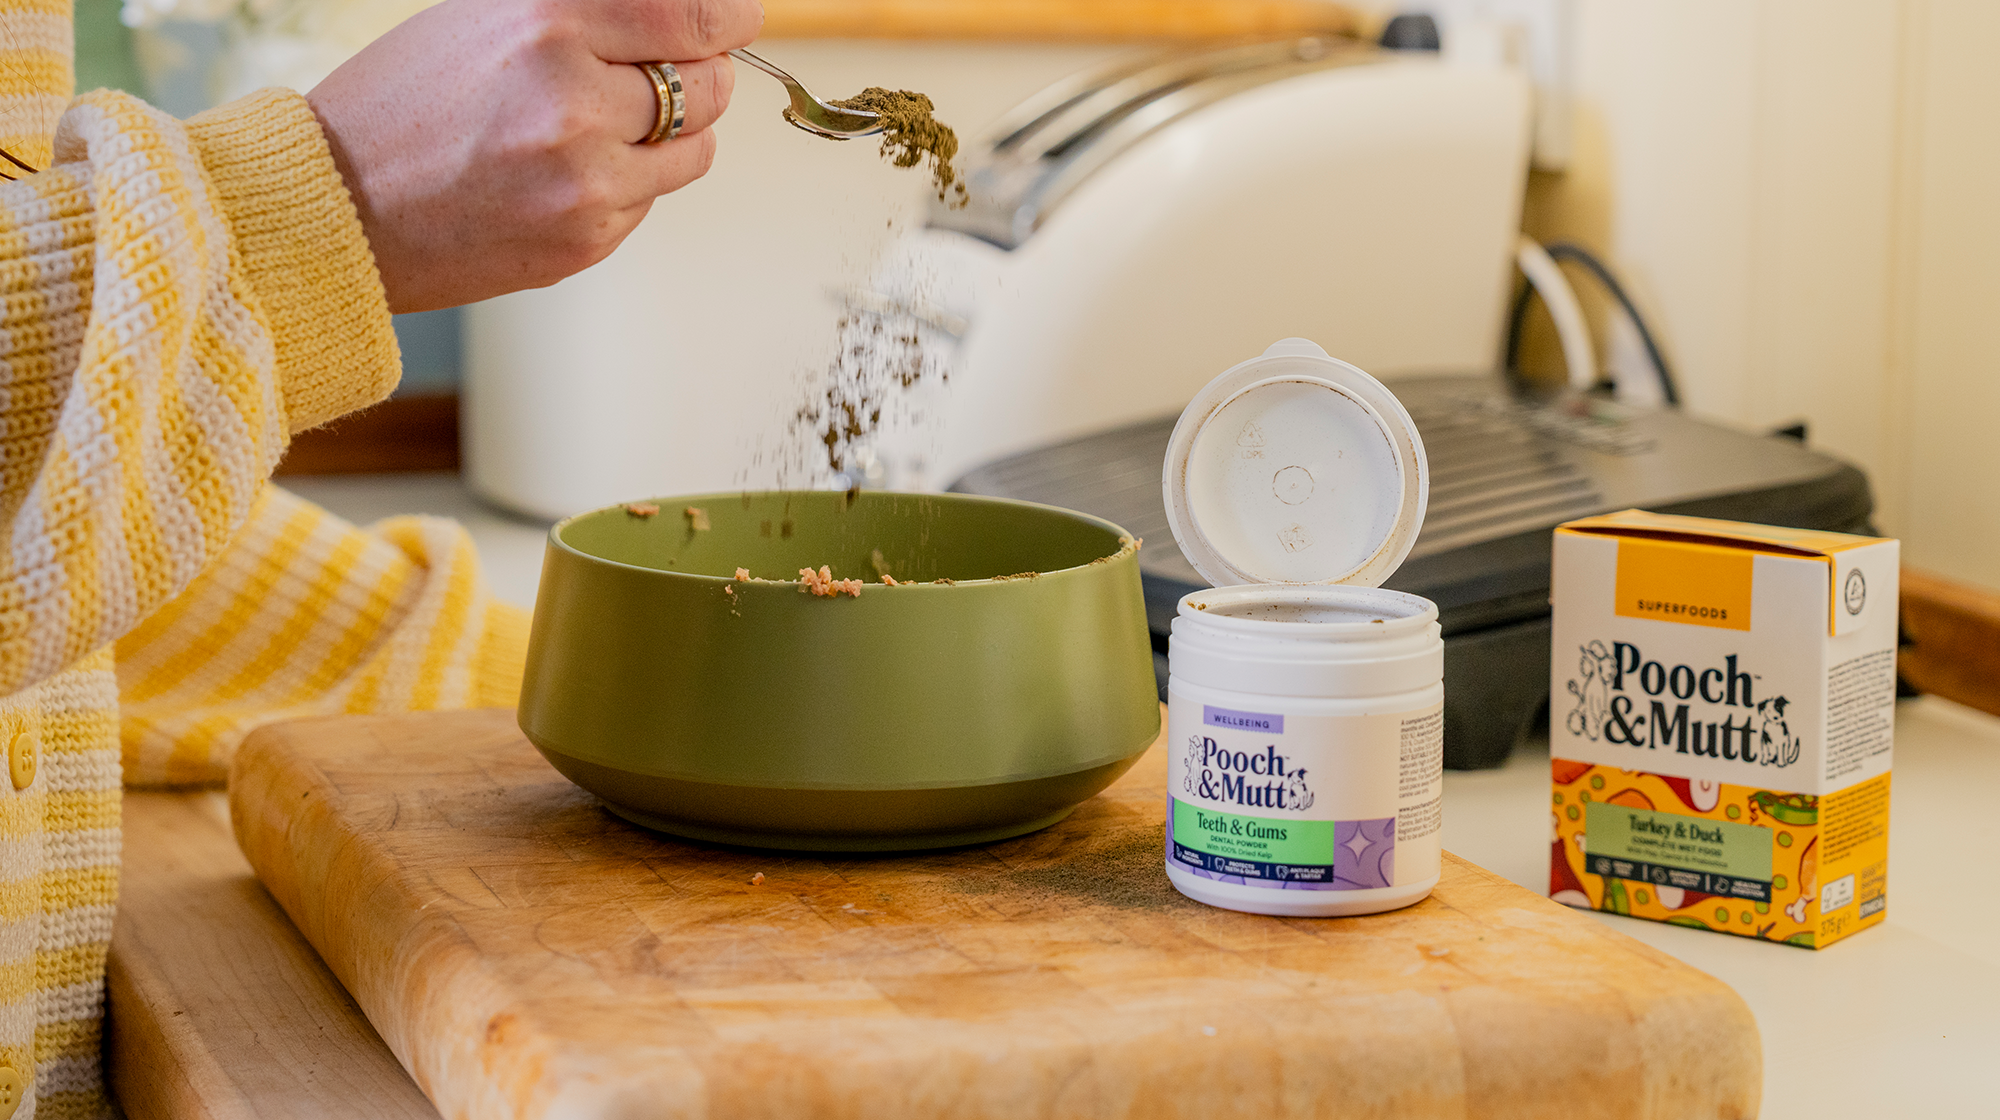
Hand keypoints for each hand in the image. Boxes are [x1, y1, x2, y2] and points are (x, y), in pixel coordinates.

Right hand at [306, 0, 761, 312]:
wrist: (334, 210)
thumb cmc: (404, 104)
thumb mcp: (486, 16)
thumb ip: (589, 11)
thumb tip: (689, 15)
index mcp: (547, 24)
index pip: (696, 17)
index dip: (729, 19)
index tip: (734, 21)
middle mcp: (573, 102)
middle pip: (711, 87)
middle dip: (695, 78)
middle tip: (646, 78)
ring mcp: (585, 181)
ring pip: (694, 151)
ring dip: (666, 137)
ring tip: (593, 129)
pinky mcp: (586, 240)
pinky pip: (649, 201)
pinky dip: (624, 185)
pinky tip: (558, 176)